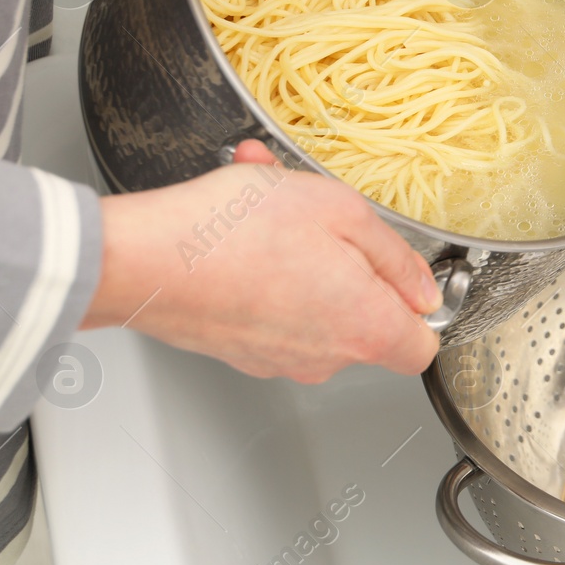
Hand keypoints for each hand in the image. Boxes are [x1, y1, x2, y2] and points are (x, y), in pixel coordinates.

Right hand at [83, 141, 440, 382]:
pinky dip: (264, 269)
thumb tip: (420, 288)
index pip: (421, 345)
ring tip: (270, 207)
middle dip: (348, 263)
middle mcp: (325, 357)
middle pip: (364, 318)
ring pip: (312, 302)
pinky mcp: (241, 349)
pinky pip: (270, 304)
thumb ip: (396, 256)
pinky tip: (241, 227)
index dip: (418, 305)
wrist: (143, 260)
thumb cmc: (234, 233)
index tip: (400, 273)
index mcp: (365, 328)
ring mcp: (279, 358)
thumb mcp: (341, 211)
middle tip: (319, 218)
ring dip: (301, 254)